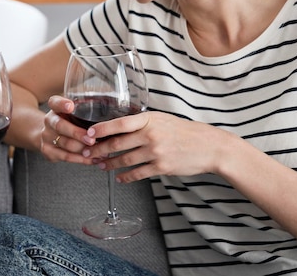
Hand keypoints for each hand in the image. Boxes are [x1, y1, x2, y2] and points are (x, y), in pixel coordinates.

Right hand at [40, 95, 94, 164]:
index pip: (54, 102)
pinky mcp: (48, 151)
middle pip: (60, 126)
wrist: (50, 133)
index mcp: (55, 108)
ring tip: (100, 151)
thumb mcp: (73, 111)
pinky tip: (94, 159)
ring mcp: (46, 137)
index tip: (70, 106)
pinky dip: (82, 159)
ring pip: (65, 144)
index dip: (62, 104)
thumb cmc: (69, 120)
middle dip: (77, 133)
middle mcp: (49, 121)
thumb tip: (110, 105)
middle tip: (92, 139)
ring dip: (84, 149)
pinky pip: (66, 157)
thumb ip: (85, 108)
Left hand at [82, 111, 236, 182]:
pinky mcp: (162, 167)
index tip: (87, 134)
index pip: (119, 123)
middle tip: (87, 153)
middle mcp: (151, 134)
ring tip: (101, 166)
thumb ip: (142, 123)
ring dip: (110, 164)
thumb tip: (118, 128)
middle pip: (117, 143)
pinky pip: (138, 173)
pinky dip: (126, 176)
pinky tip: (119, 178)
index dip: (100, 129)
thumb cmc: (184, 131)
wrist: (209, 146)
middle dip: (98, 150)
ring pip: (124, 159)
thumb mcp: (162, 119)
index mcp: (149, 119)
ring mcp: (156, 151)